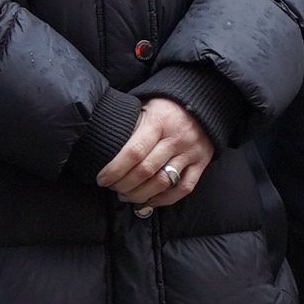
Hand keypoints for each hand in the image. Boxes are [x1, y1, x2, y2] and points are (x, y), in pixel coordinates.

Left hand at [99, 95, 215, 209]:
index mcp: (159, 122)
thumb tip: (104, 152)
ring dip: (140, 195)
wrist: (199, 104)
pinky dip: (164, 199)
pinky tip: (149, 200)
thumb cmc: (164, 109)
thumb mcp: (144, 109)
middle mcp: (177, 138)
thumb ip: (129, 129)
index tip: (102, 179)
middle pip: (146, 171)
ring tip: (126, 195)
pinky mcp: (202, 163)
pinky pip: (183, 188)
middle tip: (112, 187)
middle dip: (124, 184)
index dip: (115, 170)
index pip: (134, 152)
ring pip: (163, 182)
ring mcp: (191, 152)